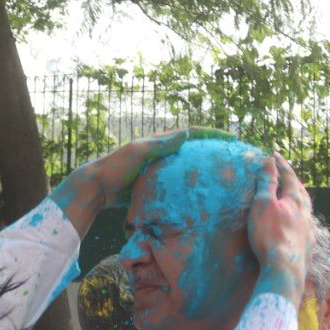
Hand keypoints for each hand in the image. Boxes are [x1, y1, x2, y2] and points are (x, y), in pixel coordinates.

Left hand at [51, 127, 232, 234]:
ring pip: (187, 167)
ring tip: (224, 176)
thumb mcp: (137, 152)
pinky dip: (191, 185)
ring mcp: (159, 169)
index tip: (232, 138)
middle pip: (192, 149)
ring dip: (204, 169)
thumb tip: (187, 133)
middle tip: (234, 158)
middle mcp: (161, 153)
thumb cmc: (115, 168)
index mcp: (159, 141)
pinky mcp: (155, 185)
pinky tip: (201, 196)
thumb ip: (160, 143)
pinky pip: (178, 183)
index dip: (212, 134)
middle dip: (213, 151)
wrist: (96, 188)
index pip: (191, 133)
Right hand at [248, 153, 311, 304]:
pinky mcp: (306, 247)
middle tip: (287, 173)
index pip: (289, 177)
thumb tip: (269, 161)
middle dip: (293, 180)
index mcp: (295, 201)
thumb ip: (267, 182)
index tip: (274, 154)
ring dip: (299, 199)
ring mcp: (308, 231)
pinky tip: (299, 224)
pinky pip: (306, 225)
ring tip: (294, 196)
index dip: (281, 165)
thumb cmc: (270, 235)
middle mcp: (305, 214)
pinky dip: (301, 218)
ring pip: (306, 209)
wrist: (284, 269)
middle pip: (301, 192)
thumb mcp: (263, 204)